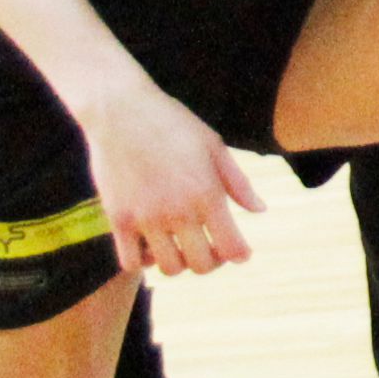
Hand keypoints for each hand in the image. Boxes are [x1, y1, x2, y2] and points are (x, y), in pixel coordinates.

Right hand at [80, 77, 260, 278]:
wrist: (119, 109)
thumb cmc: (171, 123)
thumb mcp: (213, 145)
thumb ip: (238, 182)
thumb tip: (260, 210)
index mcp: (207, 193)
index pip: (232, 248)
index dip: (239, 255)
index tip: (239, 251)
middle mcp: (178, 211)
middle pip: (201, 265)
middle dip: (212, 262)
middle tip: (209, 247)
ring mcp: (146, 218)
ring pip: (170, 268)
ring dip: (179, 262)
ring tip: (180, 245)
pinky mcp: (118, 219)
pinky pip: (132, 262)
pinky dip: (145, 261)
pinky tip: (151, 244)